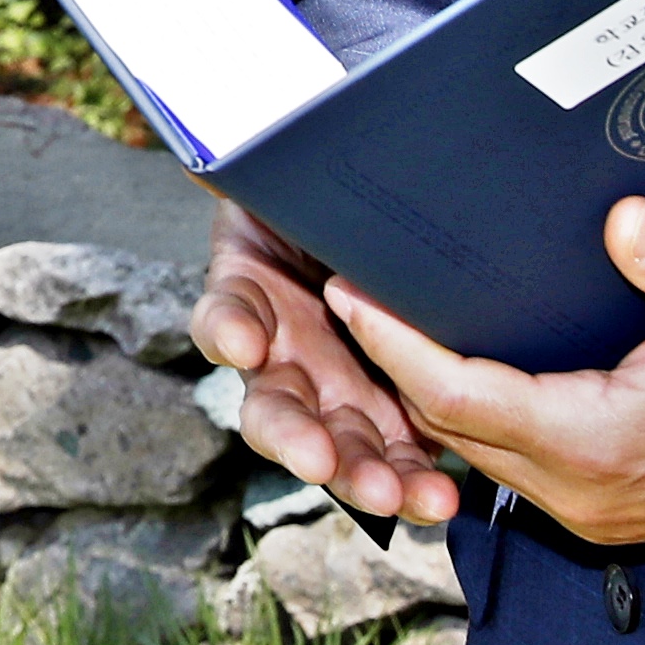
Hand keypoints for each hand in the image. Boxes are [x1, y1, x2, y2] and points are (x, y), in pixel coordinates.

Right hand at [199, 195, 465, 523]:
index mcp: (252, 301)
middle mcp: (285, 358)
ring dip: (357, 477)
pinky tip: (438, 495)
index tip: (244, 341)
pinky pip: (401, 455)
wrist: (391, 224)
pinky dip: (412, 477)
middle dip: (294, 439)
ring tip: (392, 496)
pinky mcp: (396, 418)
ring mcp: (338, 394)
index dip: (228, 331)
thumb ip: (258, 176)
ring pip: (334, 449)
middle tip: (316, 458)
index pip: (224, 317)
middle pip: (274, 408)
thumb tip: (206, 149)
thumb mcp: (299, 189)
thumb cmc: (332, 203)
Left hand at [327, 198, 644, 546]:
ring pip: (479, 448)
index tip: (347, 290)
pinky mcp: (612, 504)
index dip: (394, 342)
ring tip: (391, 320)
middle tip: (352, 288)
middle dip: (394, 362)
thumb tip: (628, 218)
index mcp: (596, 443)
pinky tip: (469, 366)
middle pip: (451, 425)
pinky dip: (478, 416)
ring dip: (432, 392)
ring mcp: (594, 506)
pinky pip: (516, 462)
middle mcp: (581, 489)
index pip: (458, 395)